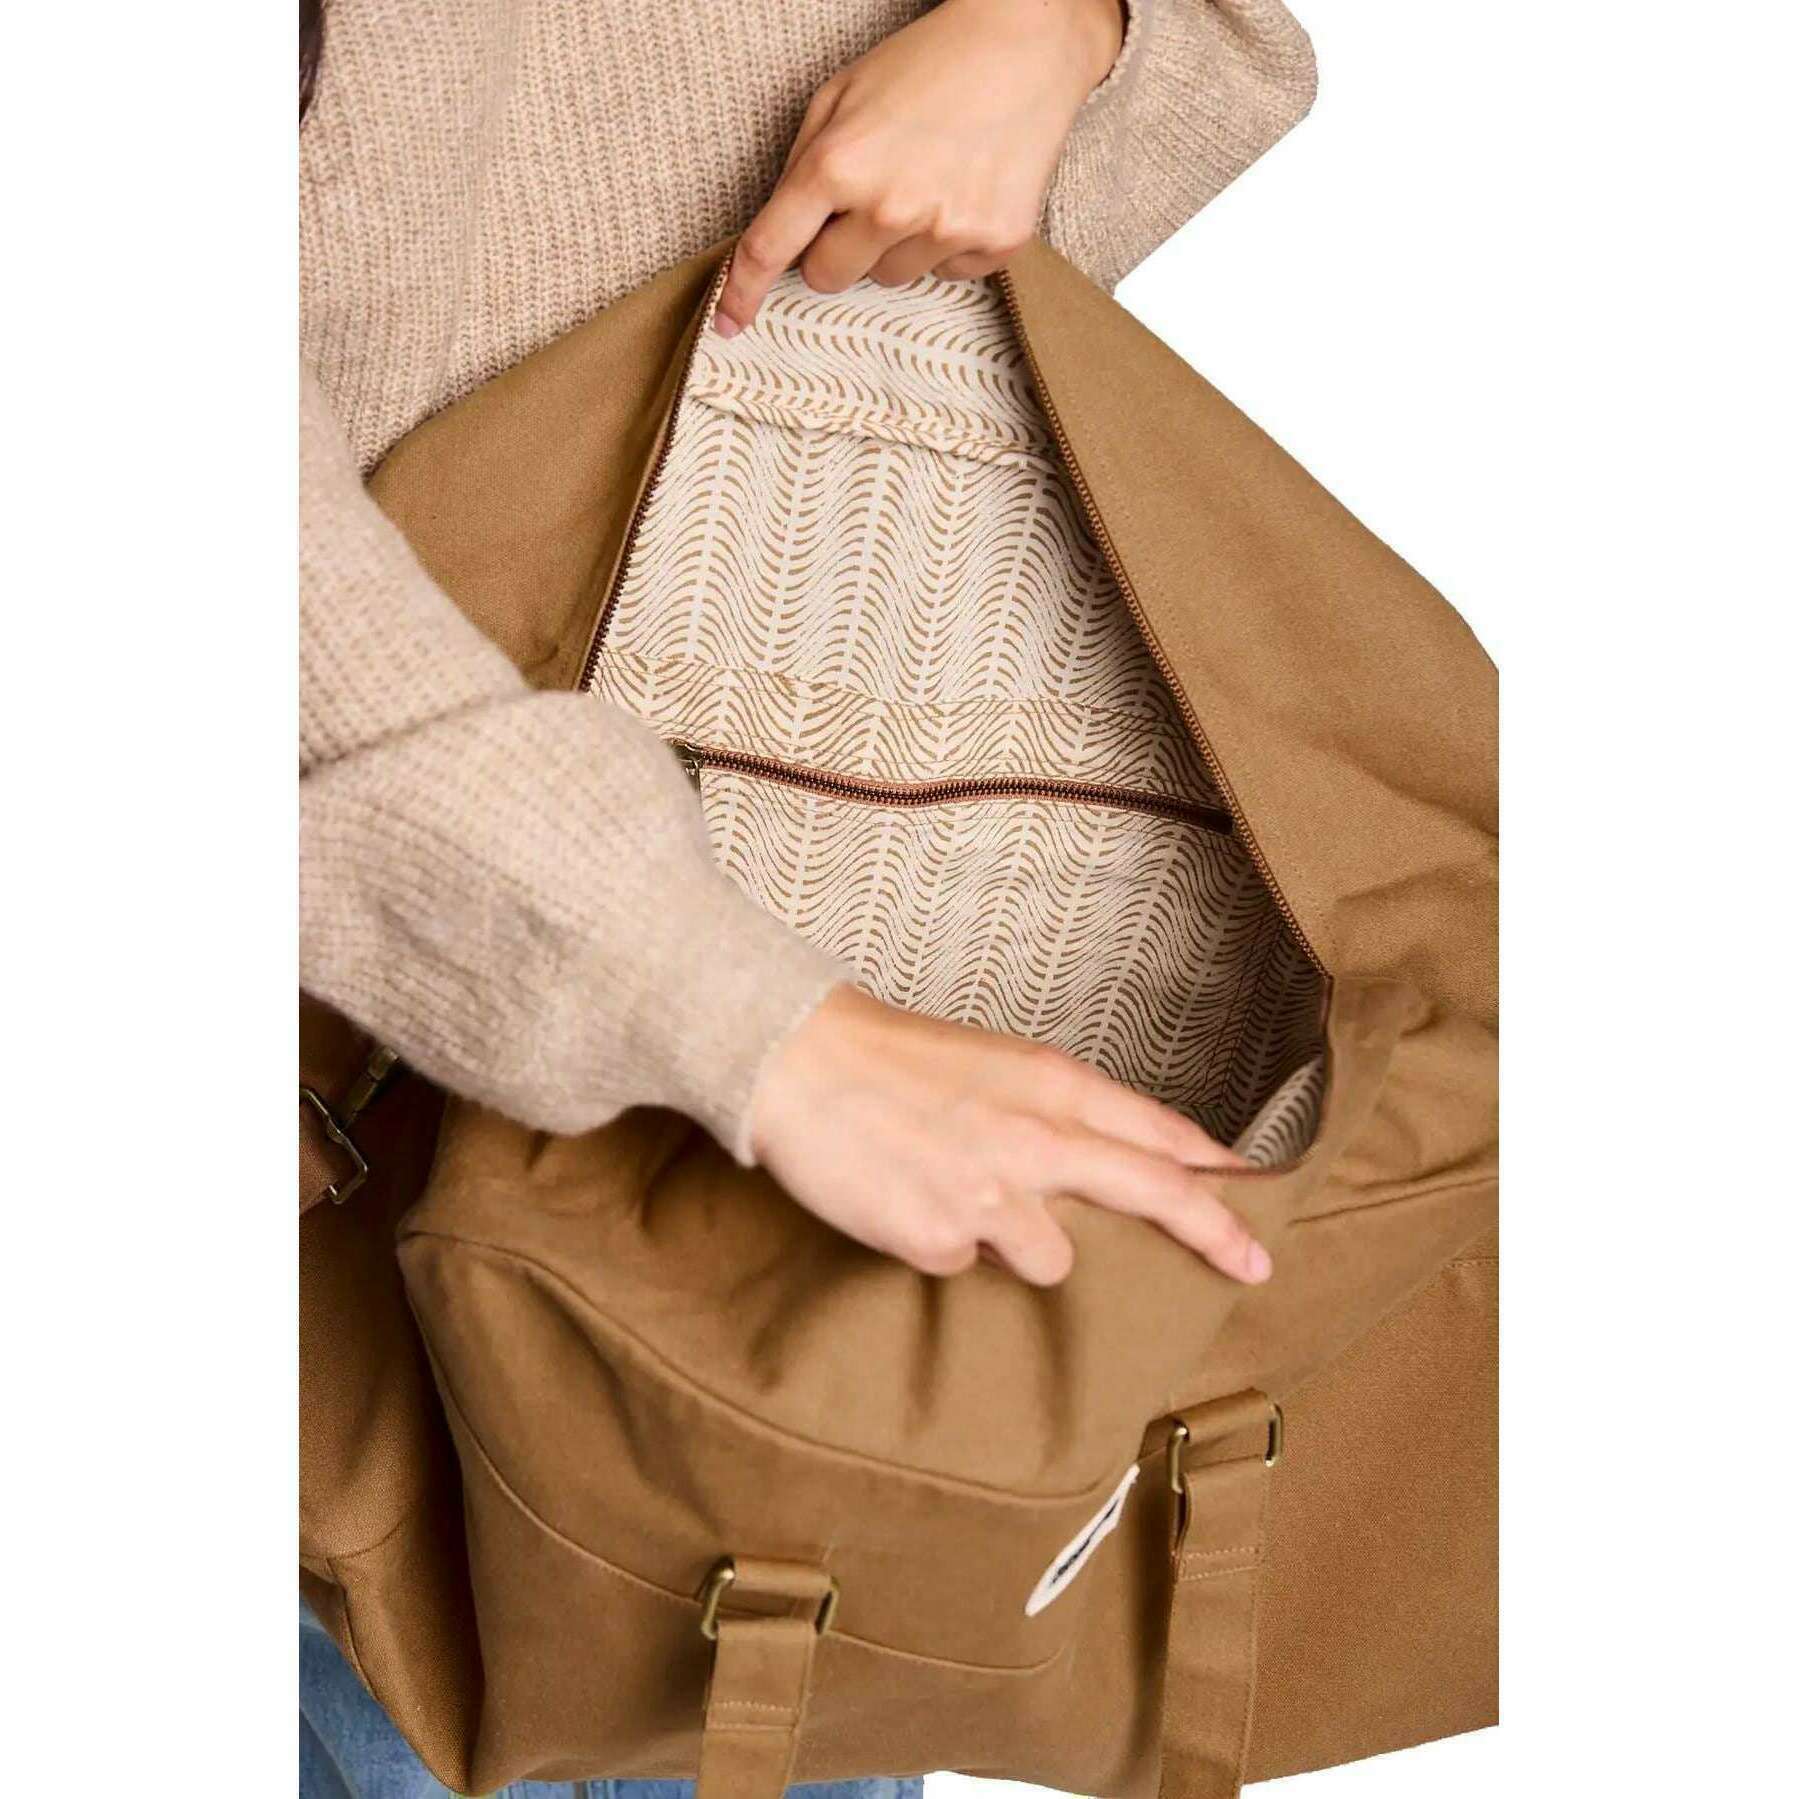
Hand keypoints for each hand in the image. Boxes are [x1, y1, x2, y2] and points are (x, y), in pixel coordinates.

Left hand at [714, 0, 1125, 336]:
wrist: (1024, 45)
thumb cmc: (925, 65)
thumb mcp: (841, 94)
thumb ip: (805, 164)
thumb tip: (784, 235)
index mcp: (838, 164)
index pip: (772, 248)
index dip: (743, 291)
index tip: (728, 323)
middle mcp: (889, 207)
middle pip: (828, 277)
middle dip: (833, 249)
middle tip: (865, 200)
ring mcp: (945, 230)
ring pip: (888, 278)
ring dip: (894, 245)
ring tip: (925, 182)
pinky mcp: (994, 244)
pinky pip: (947, 274)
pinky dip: (947, 243)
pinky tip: (963, 190)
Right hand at [748, 986, 1271, 1287]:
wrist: (800, 1063)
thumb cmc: (896, 1060)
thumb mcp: (997, 1066)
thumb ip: (1059, 1115)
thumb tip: (1110, 1170)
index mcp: (1055, 1087)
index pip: (1162, 1138)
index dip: (1218, 1176)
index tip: (1254, 1205)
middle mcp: (1039, 1140)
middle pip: (1157, 1194)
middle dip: (1217, 1234)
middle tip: (1255, 1266)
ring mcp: (993, 1196)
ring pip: (1054, 1262)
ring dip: (1020, 1246)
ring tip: (957, 1198)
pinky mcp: (941, 1239)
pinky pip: (966, 1268)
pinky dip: (944, 1247)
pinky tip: (907, 1204)